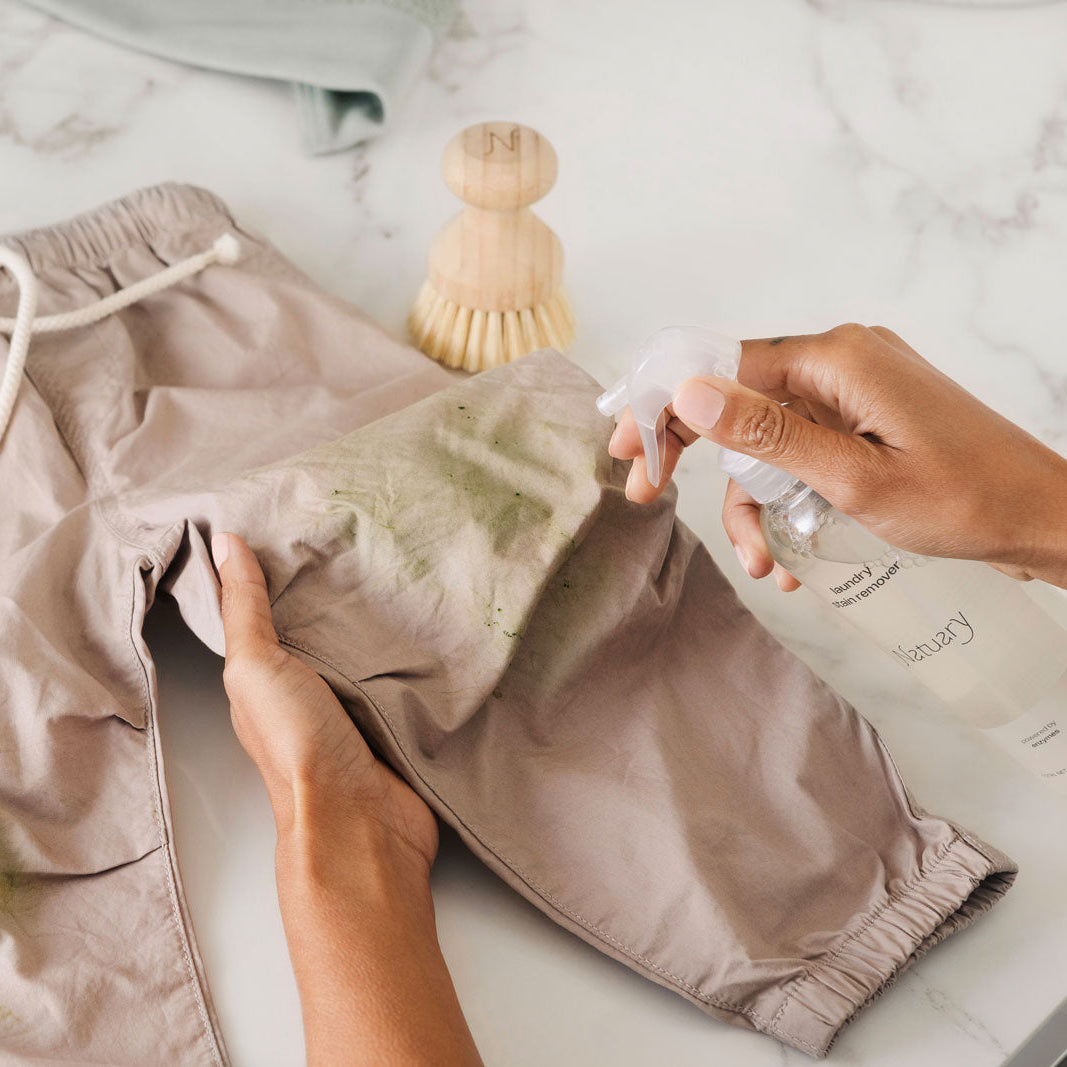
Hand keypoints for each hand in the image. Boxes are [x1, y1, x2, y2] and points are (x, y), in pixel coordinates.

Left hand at [212, 532, 480, 1065]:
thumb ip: (245, 609)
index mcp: (263, 678)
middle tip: (356, 530)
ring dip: (374, 614)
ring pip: (359, 647)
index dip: (272, 571)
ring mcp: (351, 707)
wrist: (360, 819)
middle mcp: (304, 690)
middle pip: (316, 628)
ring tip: (395, 560)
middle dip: (330, 586)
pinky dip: (407, 646)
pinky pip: (397, 671)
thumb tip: (224, 543)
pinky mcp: (393, 718)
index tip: (293, 521)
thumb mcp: (257, 667)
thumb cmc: (298, 744)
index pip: (264, 613)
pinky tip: (425, 617)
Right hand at [608, 324, 1066, 589]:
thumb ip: (768, 436)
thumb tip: (689, 392)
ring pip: (766, 438)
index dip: (663, 407)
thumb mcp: (853, 477)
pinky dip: (786, 499)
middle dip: (688, 450)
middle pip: (735, 397)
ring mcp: (852, 393)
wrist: (1040, 518)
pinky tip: (789, 554)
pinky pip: (801, 452)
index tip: (627, 451)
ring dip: (751, 501)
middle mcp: (838, 363)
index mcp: (835, 359)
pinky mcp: (862, 422)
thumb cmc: (964, 500)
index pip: (721, 368)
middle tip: (644, 493)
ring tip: (760, 562)